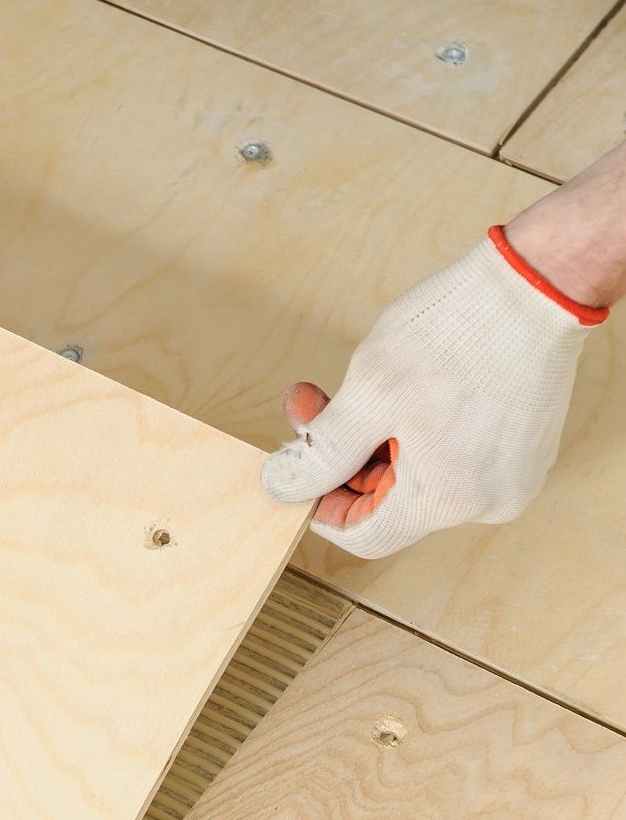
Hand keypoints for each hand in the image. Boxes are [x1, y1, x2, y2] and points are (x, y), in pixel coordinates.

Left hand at [261, 226, 604, 558]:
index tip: (298, 466)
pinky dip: (415, 433)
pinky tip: (400, 391)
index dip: (321, 505)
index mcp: (449, 497)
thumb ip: (321, 451)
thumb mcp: (368, 392)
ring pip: (418, 478)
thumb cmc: (457, 331)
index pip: (365, 535)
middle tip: (310, 402)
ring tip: (353, 386)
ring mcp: (510, 476)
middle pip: (390, 503)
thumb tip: (284, 486)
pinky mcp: (520, 451)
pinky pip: (452, 459)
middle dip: (343, 457)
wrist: (535, 284)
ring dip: (374, 439)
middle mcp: (488, 501)